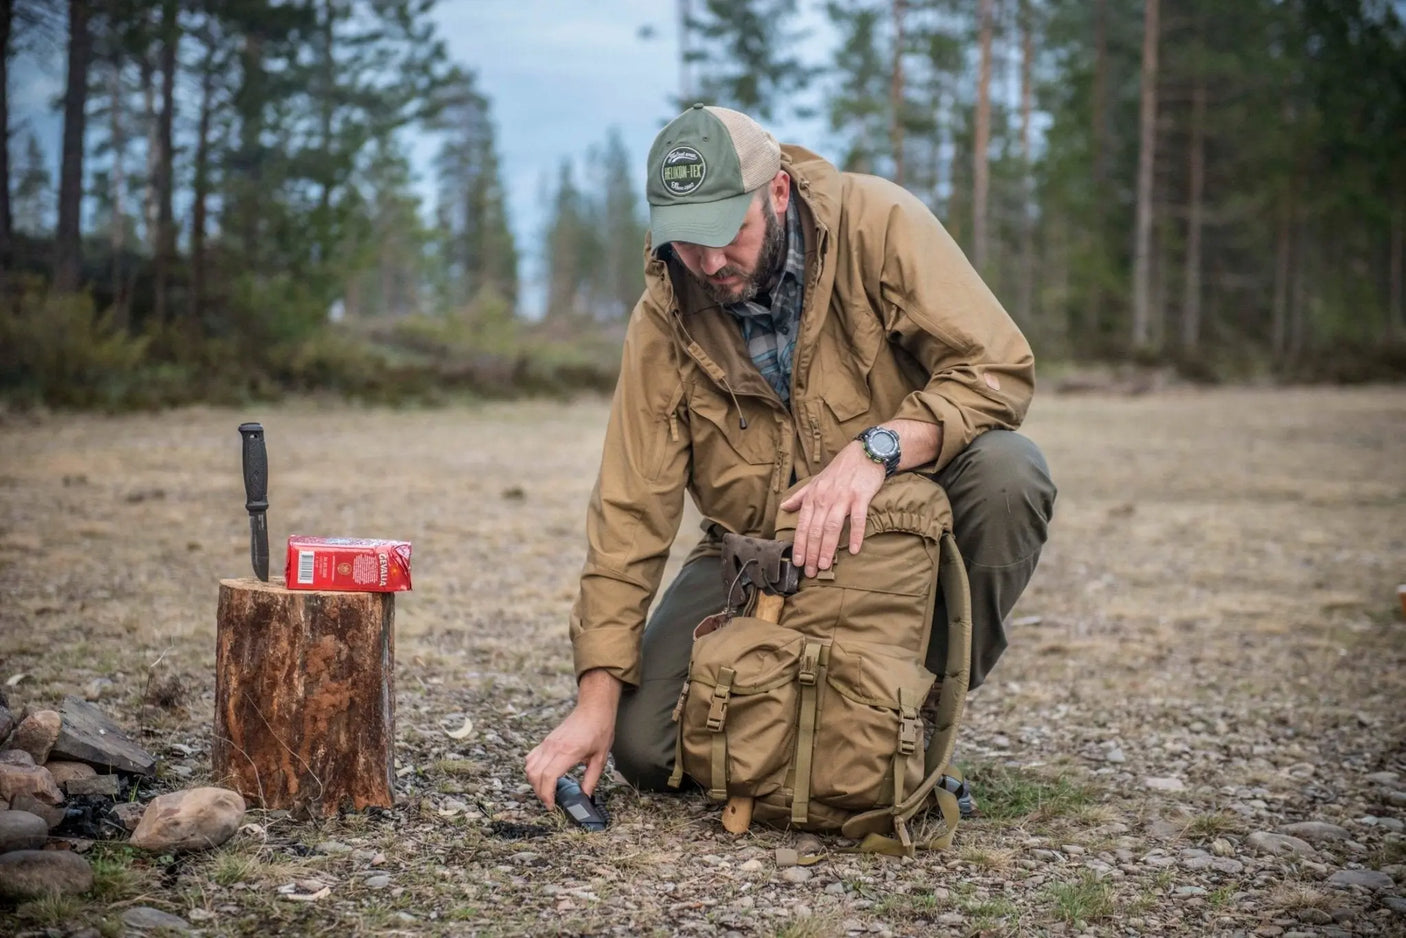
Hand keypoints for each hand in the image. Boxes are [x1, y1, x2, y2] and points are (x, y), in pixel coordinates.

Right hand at [524, 670, 620, 807]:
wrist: (594, 709)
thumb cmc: (599, 730)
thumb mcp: (600, 758)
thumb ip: (591, 779)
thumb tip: (585, 796)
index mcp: (568, 752)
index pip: (549, 777)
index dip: (547, 794)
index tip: (552, 805)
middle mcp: (554, 747)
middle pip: (536, 775)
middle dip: (540, 792)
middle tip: (550, 801)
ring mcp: (548, 743)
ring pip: (530, 767)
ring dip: (534, 782)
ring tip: (546, 790)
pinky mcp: (546, 741)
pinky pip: (531, 757)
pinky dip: (532, 770)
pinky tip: (543, 776)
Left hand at [779, 441, 884, 577]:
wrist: (864, 453)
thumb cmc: (839, 470)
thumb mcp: (816, 480)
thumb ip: (800, 496)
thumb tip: (784, 506)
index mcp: (813, 496)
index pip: (803, 525)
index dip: (799, 545)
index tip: (798, 562)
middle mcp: (825, 498)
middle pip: (815, 530)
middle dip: (812, 552)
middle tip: (810, 571)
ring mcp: (843, 497)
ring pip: (832, 527)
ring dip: (828, 548)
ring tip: (825, 566)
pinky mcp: (860, 497)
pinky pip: (858, 519)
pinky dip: (856, 535)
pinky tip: (853, 550)